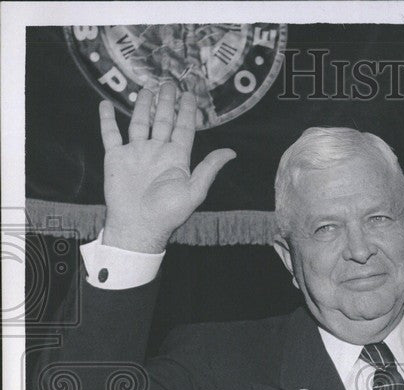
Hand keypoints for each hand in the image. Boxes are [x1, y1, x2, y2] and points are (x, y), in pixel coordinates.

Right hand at [100, 83, 235, 252]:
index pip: (183, 128)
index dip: (187, 111)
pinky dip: (107, 119)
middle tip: (169, 83)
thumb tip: (231, 152)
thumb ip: (209, 168)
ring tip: (147, 89)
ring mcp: (136, 153)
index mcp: (177, 158)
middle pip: (163, 121)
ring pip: (139, 122)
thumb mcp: (195, 190)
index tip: (190, 94)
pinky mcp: (116, 157)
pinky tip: (105, 104)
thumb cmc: (169, 212)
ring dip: (143, 106)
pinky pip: (110, 134)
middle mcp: (157, 152)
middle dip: (166, 103)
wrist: (139, 225)